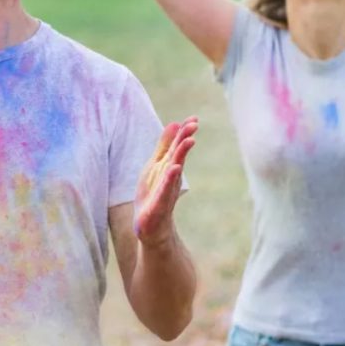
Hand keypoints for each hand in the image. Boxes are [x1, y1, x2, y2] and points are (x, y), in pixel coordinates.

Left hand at [134, 117, 197, 245]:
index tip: (194, 118)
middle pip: (178, 155)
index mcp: (168, 167)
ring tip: (188, 140)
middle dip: (184, 140)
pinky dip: (169, 179)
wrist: (150, 227)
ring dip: (181, 155)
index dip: (184, 133)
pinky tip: (174, 168)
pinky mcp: (159, 205)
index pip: (177, 147)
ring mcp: (165, 191)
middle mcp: (170, 178)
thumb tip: (174, 123)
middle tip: (193, 125)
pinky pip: (164, 190)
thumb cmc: (153, 193)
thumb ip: (164, 145)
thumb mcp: (156, 165)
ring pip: (173, 170)